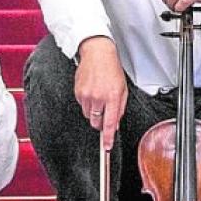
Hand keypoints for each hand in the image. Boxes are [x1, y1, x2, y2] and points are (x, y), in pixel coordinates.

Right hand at [74, 36, 129, 150]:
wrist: (97, 54)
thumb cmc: (111, 69)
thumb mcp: (122, 89)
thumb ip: (119, 108)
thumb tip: (115, 124)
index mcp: (112, 96)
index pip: (110, 123)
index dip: (108, 138)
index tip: (107, 147)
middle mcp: (98, 97)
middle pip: (96, 122)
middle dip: (101, 122)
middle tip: (104, 112)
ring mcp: (86, 95)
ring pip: (89, 115)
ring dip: (94, 112)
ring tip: (99, 97)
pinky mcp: (78, 92)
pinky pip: (82, 106)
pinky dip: (88, 103)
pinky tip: (92, 92)